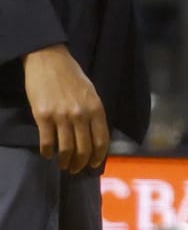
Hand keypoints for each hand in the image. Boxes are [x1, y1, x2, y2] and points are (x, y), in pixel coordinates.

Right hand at [23, 44, 108, 172]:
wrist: (48, 60)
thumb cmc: (71, 76)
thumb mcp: (91, 93)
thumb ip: (93, 114)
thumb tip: (94, 135)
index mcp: (96, 109)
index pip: (101, 141)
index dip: (97, 157)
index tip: (93, 165)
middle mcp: (81, 115)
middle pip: (84, 148)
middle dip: (80, 163)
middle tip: (75, 169)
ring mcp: (61, 116)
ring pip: (66, 149)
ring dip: (65, 161)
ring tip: (62, 165)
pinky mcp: (43, 116)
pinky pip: (47, 141)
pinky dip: (47, 152)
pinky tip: (47, 155)